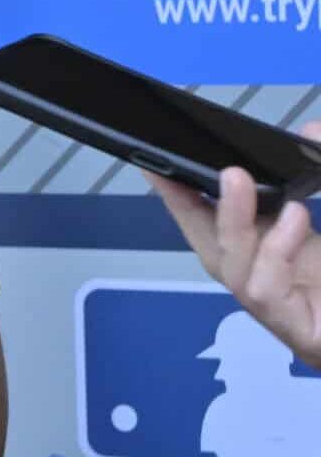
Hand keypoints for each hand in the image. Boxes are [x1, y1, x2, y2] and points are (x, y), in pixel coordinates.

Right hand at [153, 126, 320, 368]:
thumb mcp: (312, 213)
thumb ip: (318, 168)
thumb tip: (310, 129)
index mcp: (258, 246)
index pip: (203, 216)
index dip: (174, 190)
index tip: (153, 161)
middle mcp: (255, 274)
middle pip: (206, 239)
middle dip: (185, 199)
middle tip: (189, 161)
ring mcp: (270, 304)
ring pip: (230, 262)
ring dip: (230, 216)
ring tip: (235, 178)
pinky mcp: (290, 327)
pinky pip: (264, 288)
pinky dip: (274, 249)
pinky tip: (293, 217)